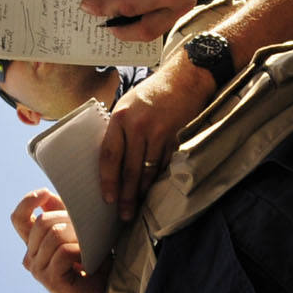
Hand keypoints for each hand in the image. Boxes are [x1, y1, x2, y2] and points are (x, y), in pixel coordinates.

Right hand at [9, 188, 105, 292]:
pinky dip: (81, 251)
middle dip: (68, 218)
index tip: (45, 192)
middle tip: (88, 228)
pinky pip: (64, 251)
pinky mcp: (50, 280)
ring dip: (78, 236)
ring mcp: (38, 271)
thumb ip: (62, 215)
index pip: (19, 219)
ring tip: (91, 247)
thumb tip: (47, 195)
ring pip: (54, 235)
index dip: (28, 202)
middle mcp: (30, 258)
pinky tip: (89, 261)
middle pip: (42, 222)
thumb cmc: (96, 264)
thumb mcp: (79, 233)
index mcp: (34, 246)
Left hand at [97, 65, 202, 218]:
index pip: (109, 154)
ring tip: (137, 207)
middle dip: (125, 194)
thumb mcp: (128, 104)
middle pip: (129, 169)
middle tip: (123, 213)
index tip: (107, 197)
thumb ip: (119, 130)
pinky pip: (165, 166)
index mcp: (121, 116)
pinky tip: (154, 192)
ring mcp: (160, 133)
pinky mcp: (177, 139)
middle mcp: (138, 126)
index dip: (107, 179)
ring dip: (142, 192)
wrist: (185, 79)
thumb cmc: (153, 93)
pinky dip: (159, 180)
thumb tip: (110, 161)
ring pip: (148, 171)